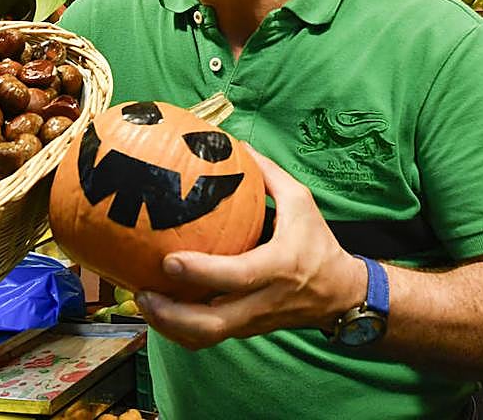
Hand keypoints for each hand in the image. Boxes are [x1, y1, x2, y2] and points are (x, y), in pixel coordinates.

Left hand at [134, 146, 365, 350]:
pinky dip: (180, 329)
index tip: (168, 260)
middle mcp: (263, 302)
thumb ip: (269, 174)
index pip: (235, 277)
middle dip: (172, 315)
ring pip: (206, 338)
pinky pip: (208, 337)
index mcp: (278, 268)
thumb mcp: (301, 202)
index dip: (200, 272)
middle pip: (212, 324)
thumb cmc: (317, 244)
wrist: (340, 294)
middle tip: (142, 292)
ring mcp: (253, 322)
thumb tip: (236, 145)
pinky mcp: (246, 331)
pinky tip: (161, 308)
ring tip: (142, 301)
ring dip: (170, 326)